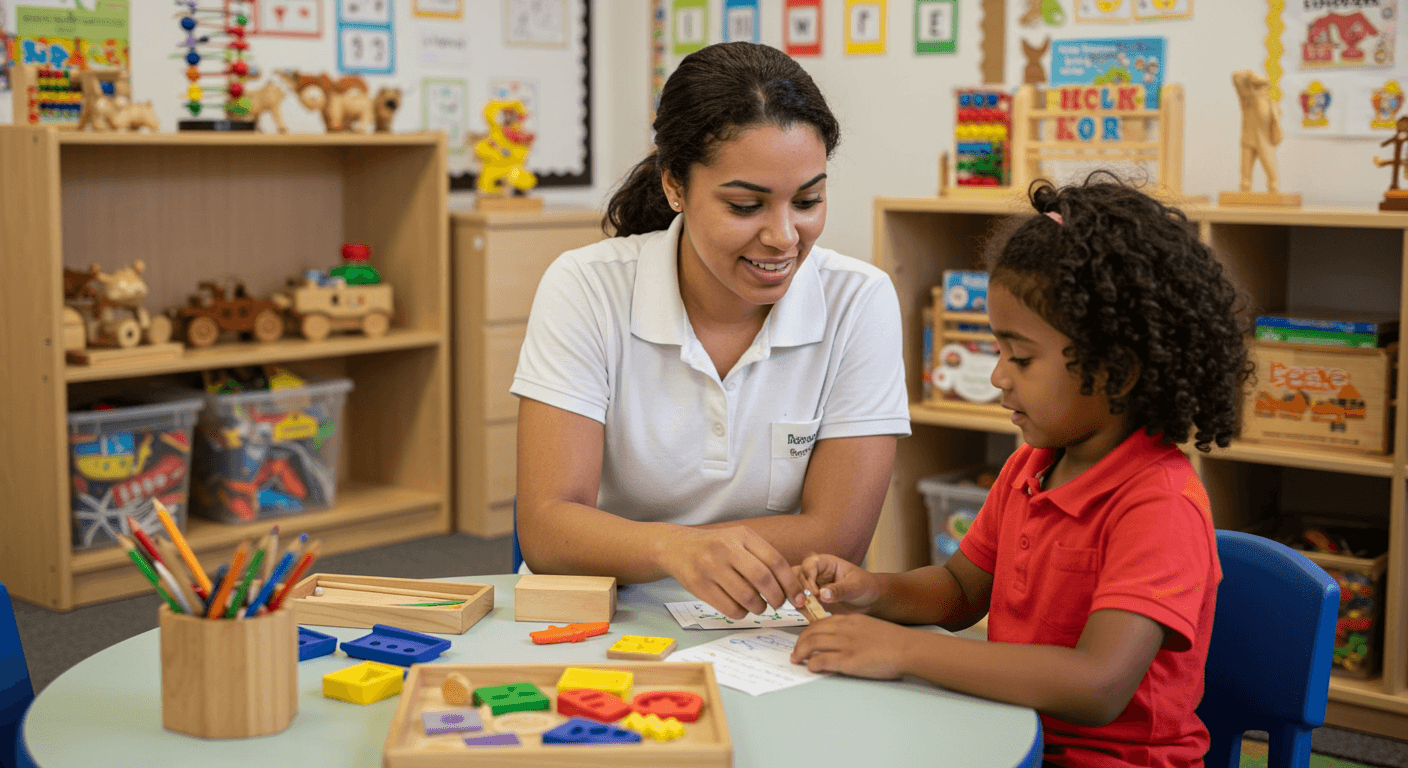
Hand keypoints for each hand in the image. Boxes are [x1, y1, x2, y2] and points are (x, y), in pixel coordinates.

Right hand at [658, 526, 804, 619]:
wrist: (678, 547)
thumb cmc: (717, 547)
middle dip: (777, 598)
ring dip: (760, 607)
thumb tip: (791, 588)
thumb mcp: (740, 540)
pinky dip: (742, 613)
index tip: (798, 598)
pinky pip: (730, 609)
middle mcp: (726, 549)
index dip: (790, 584)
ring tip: (759, 605)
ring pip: (747, 598)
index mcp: (742, 535)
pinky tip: (741, 606)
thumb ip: (764, 558)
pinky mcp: (699, 586)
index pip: (775, 562)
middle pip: (763, 580)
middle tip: (778, 604)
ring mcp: (711, 567)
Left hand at [789, 613, 913, 678]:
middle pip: (811, 632)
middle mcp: (844, 629)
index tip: (803, 639)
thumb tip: (840, 642)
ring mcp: (844, 644)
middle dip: (799, 642)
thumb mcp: (869, 627)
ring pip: (811, 644)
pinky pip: (821, 660)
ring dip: (800, 652)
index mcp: (850, 620)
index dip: (808, 632)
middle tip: (795, 652)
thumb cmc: (893, 641)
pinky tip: (810, 668)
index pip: (820, 622)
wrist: (907, 648)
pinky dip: (812, 664)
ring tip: (796, 660)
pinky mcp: (847, 660)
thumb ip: (853, 631)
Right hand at [794, 553, 880, 613]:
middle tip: (806, 602)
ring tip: (807, 610)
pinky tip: (811, 616)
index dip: (808, 577)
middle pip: (796, 575)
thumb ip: (840, 589)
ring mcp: (812, 586)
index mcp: (826, 563)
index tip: (815, 592)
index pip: (809, 564)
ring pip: (794, 588)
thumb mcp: (856, 586)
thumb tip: (823, 594)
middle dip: (798, 588)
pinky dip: (802, 610)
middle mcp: (816, 573)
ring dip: (797, 599)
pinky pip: (800, 603)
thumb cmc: (865, 586)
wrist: (869, 601)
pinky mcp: (812, 599)